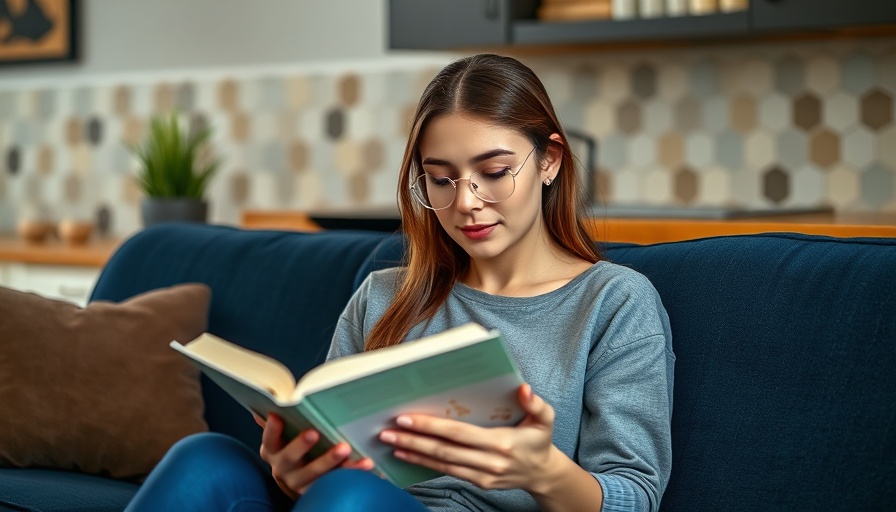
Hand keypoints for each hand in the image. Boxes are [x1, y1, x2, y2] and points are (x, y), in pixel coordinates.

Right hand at [258, 413, 373, 499]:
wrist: (299, 480)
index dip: (271, 429)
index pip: (269, 440)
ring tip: (345, 448)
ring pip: (315, 473)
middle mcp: (282, 468)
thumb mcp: (283, 435)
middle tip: (314, 432)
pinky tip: (364, 462)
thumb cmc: (293, 447)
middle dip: (301, 445)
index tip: (276, 416)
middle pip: (290, 457)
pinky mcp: (319, 490)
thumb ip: (279, 419)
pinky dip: (351, 472)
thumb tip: (272, 395)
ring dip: (330, 460)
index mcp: (272, 451)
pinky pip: (335, 481)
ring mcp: (300, 482)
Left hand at [377, 384, 559, 490]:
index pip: (458, 434)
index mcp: (501, 443)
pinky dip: (426, 464)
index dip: (431, 427)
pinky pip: (448, 473)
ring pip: (442, 465)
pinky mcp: (478, 483)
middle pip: (444, 451)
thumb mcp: (545, 419)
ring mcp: (482, 476)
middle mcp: (489, 462)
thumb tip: (524, 388)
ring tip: (391, 444)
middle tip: (387, 432)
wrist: (543, 473)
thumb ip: (536, 403)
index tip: (407, 418)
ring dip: (415, 454)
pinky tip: (410, 455)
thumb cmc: (539, 441)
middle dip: (413, 441)